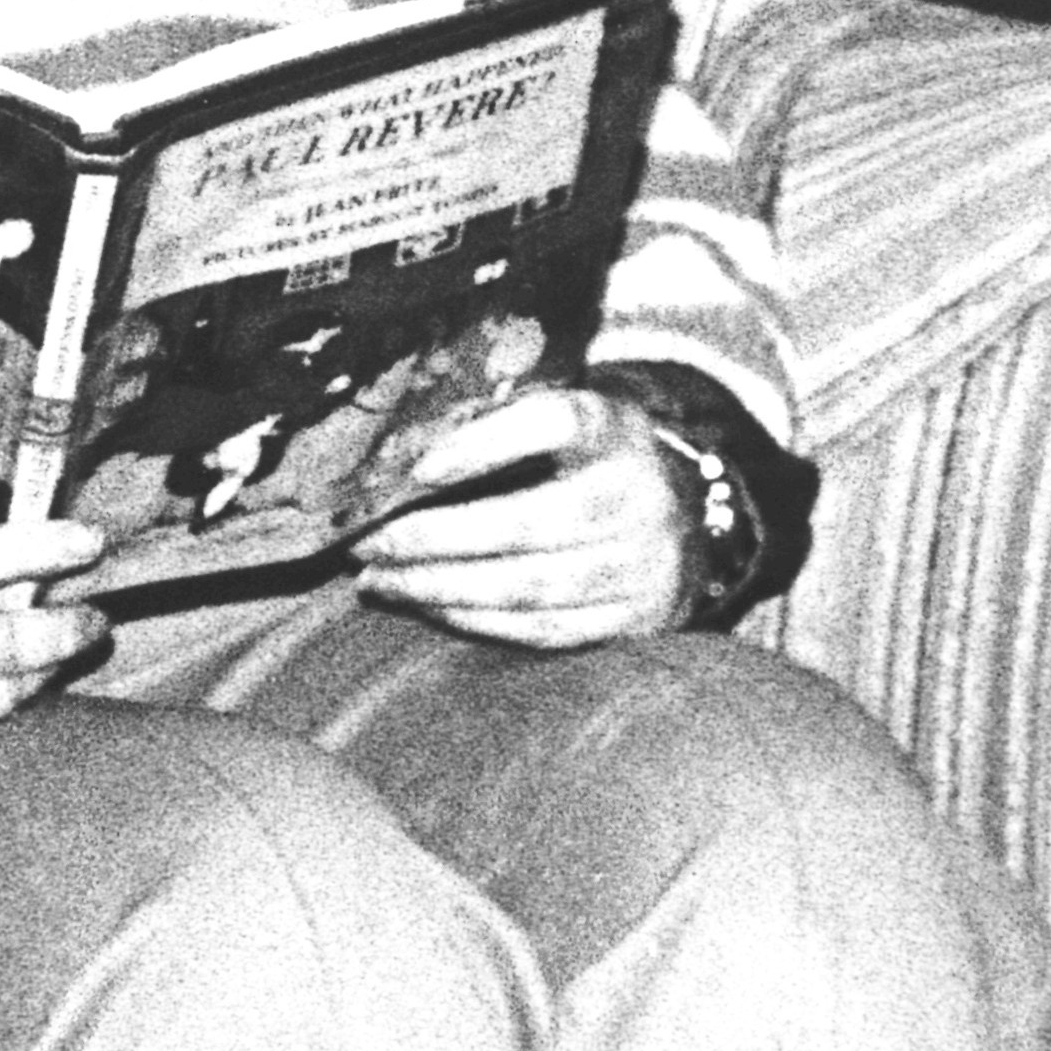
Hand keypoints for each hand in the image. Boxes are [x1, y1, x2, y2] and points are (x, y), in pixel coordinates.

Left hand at [349, 382, 692, 651]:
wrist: (684, 520)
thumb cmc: (588, 463)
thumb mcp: (567, 420)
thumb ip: (502, 425)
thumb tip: (392, 454)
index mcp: (613, 426)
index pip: (553, 423)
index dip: (487, 444)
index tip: (419, 469)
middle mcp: (638, 491)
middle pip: (529, 521)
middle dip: (433, 539)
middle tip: (367, 545)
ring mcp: (644, 561)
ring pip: (529, 586)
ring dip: (440, 588)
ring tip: (381, 582)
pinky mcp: (637, 617)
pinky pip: (544, 630)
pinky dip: (477, 621)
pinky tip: (430, 608)